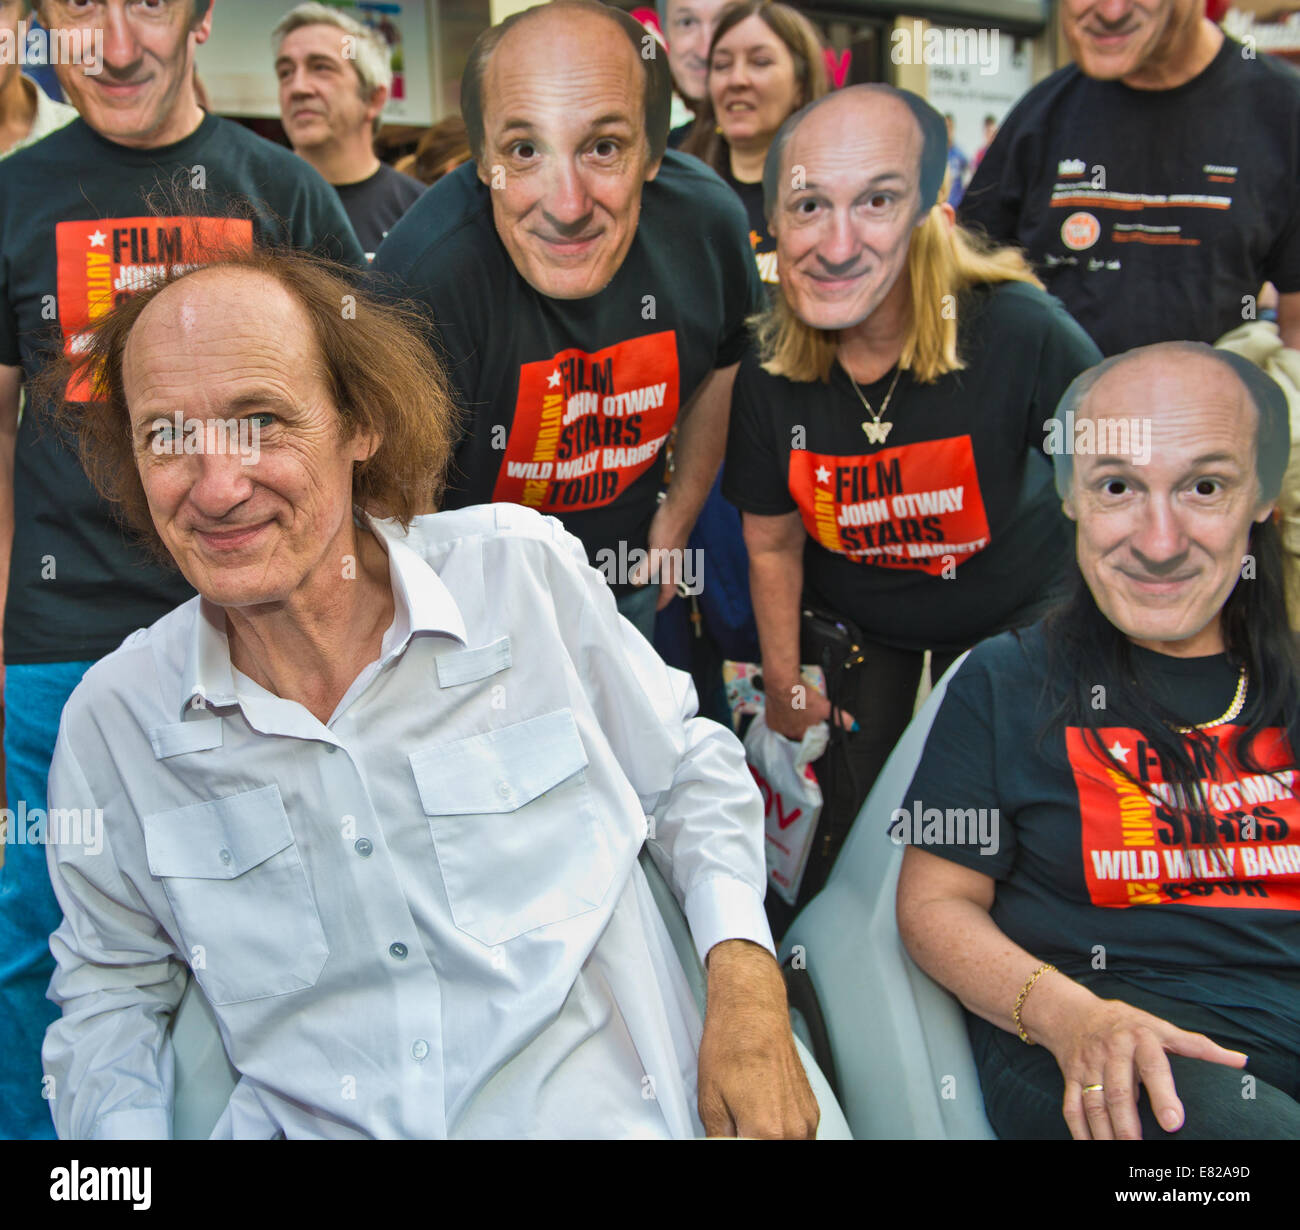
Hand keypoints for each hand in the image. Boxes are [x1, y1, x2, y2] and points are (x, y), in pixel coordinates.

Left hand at [636, 502, 689, 611]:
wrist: (679, 503)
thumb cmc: (672, 526)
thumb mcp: (658, 551)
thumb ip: (647, 568)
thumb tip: (636, 583)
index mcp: (673, 568)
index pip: (668, 593)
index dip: (660, 604)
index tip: (648, 611)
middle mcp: (672, 561)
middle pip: (662, 582)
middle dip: (651, 590)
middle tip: (634, 595)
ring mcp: (668, 550)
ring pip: (657, 567)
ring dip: (646, 573)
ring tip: (628, 576)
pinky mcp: (663, 538)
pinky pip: (652, 554)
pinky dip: (643, 558)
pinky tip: (632, 554)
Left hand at [696, 939, 819, 1138]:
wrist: (752, 1012)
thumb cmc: (733, 1045)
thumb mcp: (710, 1102)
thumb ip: (720, 1139)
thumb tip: (722, 1146)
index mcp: (767, 1132)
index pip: (751, 1154)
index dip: (737, 1143)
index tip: (733, 1134)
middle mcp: (794, 1129)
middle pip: (773, 1150)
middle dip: (753, 1142)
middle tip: (738, 1127)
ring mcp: (807, 1119)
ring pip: (788, 1145)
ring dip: (769, 1139)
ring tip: (747, 1119)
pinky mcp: (812, 1109)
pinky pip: (799, 1135)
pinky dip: (782, 1132)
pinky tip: (763, 1112)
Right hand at [763, 676, 853, 741]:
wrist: (783, 684)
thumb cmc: (803, 697)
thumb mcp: (825, 707)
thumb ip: (840, 719)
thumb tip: (854, 727)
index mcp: (802, 735)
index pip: (810, 740)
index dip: (814, 731)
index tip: (815, 724)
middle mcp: (788, 734)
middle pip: (798, 735)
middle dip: (803, 728)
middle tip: (806, 716)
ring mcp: (778, 728)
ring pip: (787, 730)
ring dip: (792, 724)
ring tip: (797, 712)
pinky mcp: (769, 720)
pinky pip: (777, 724)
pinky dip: (782, 719)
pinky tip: (786, 711)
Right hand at [1044, 996, 1246, 1139]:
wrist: (1073, 1014)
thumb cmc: (1128, 1025)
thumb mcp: (1162, 1027)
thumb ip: (1199, 1046)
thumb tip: (1241, 1062)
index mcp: (1140, 1038)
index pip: (1153, 1066)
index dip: (1163, 1094)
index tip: (1174, 1123)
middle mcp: (1112, 1051)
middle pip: (1119, 1092)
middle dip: (1128, 1123)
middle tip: (1139, 1149)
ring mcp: (1088, 1065)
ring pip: (1094, 1102)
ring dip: (1104, 1132)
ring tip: (1117, 1152)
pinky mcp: (1071, 1077)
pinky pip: (1071, 1106)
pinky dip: (1079, 1130)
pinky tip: (1090, 1146)